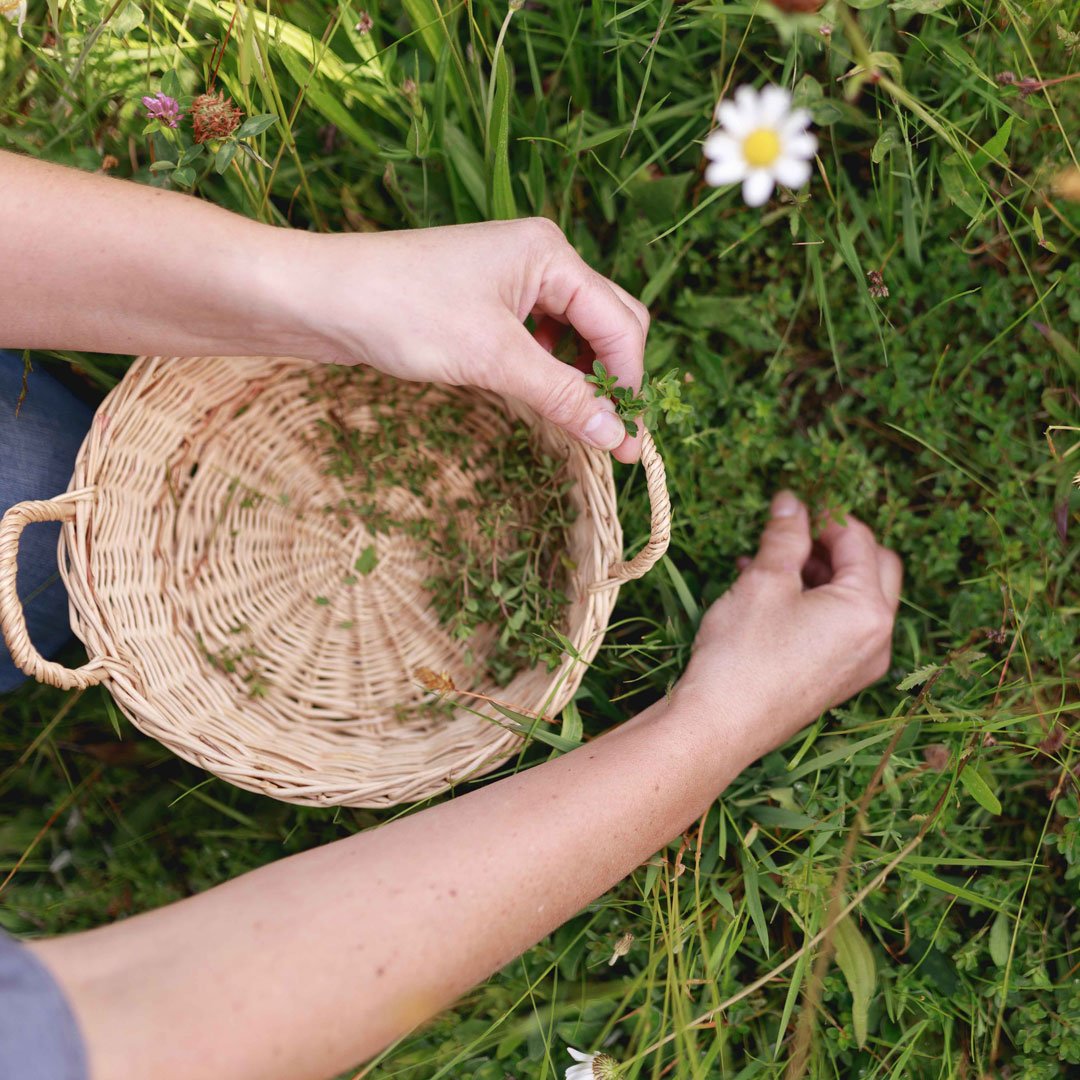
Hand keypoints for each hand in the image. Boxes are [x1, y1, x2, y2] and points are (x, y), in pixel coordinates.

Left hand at [276, 219, 648, 461]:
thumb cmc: (402, 311)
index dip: (628, 382)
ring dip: (584, 375)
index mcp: (551, 254)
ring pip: (577, 331)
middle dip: (614, 376)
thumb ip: (562, 395)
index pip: (619, 321)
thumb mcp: (491, 357)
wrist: (322, 297)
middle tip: (611, 435)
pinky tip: (541, 392)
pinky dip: (552, 368)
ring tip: (577, 420)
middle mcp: (541, 258)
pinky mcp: (489, 300)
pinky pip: (542, 335)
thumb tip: (616, 435)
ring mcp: (514, 278)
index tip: (629, 440)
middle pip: (608, 320)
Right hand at [675, 491, 901, 762]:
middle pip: (873, 569)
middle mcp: (878, 639)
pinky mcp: (839, 679)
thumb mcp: (763, 581)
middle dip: (835, 544)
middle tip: (793, 532)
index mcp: (868, 610)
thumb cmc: (743, 653)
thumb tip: (792, 501)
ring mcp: (861, 663)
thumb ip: (785, 535)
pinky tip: (770, 594)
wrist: (720, 726)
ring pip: (854, 599)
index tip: (792, 505)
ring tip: (768, 561)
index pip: (860, 541)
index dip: (826, 516)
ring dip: (819, 573)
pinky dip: (814, 603)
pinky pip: (839, 627)